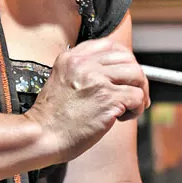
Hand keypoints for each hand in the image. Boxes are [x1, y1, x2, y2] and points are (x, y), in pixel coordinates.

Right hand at [27, 39, 148, 161]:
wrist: (42, 136)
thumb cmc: (51, 118)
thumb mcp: (60, 82)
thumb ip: (83, 73)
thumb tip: (115, 76)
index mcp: (71, 58)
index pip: (110, 46)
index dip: (124, 60)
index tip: (124, 76)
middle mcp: (84, 64)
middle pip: (128, 58)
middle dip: (136, 77)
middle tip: (133, 95)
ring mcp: (97, 80)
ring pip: (137, 75)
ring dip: (140, 92)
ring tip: (129, 108)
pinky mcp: (108, 99)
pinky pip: (138, 97)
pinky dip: (137, 109)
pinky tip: (122, 118)